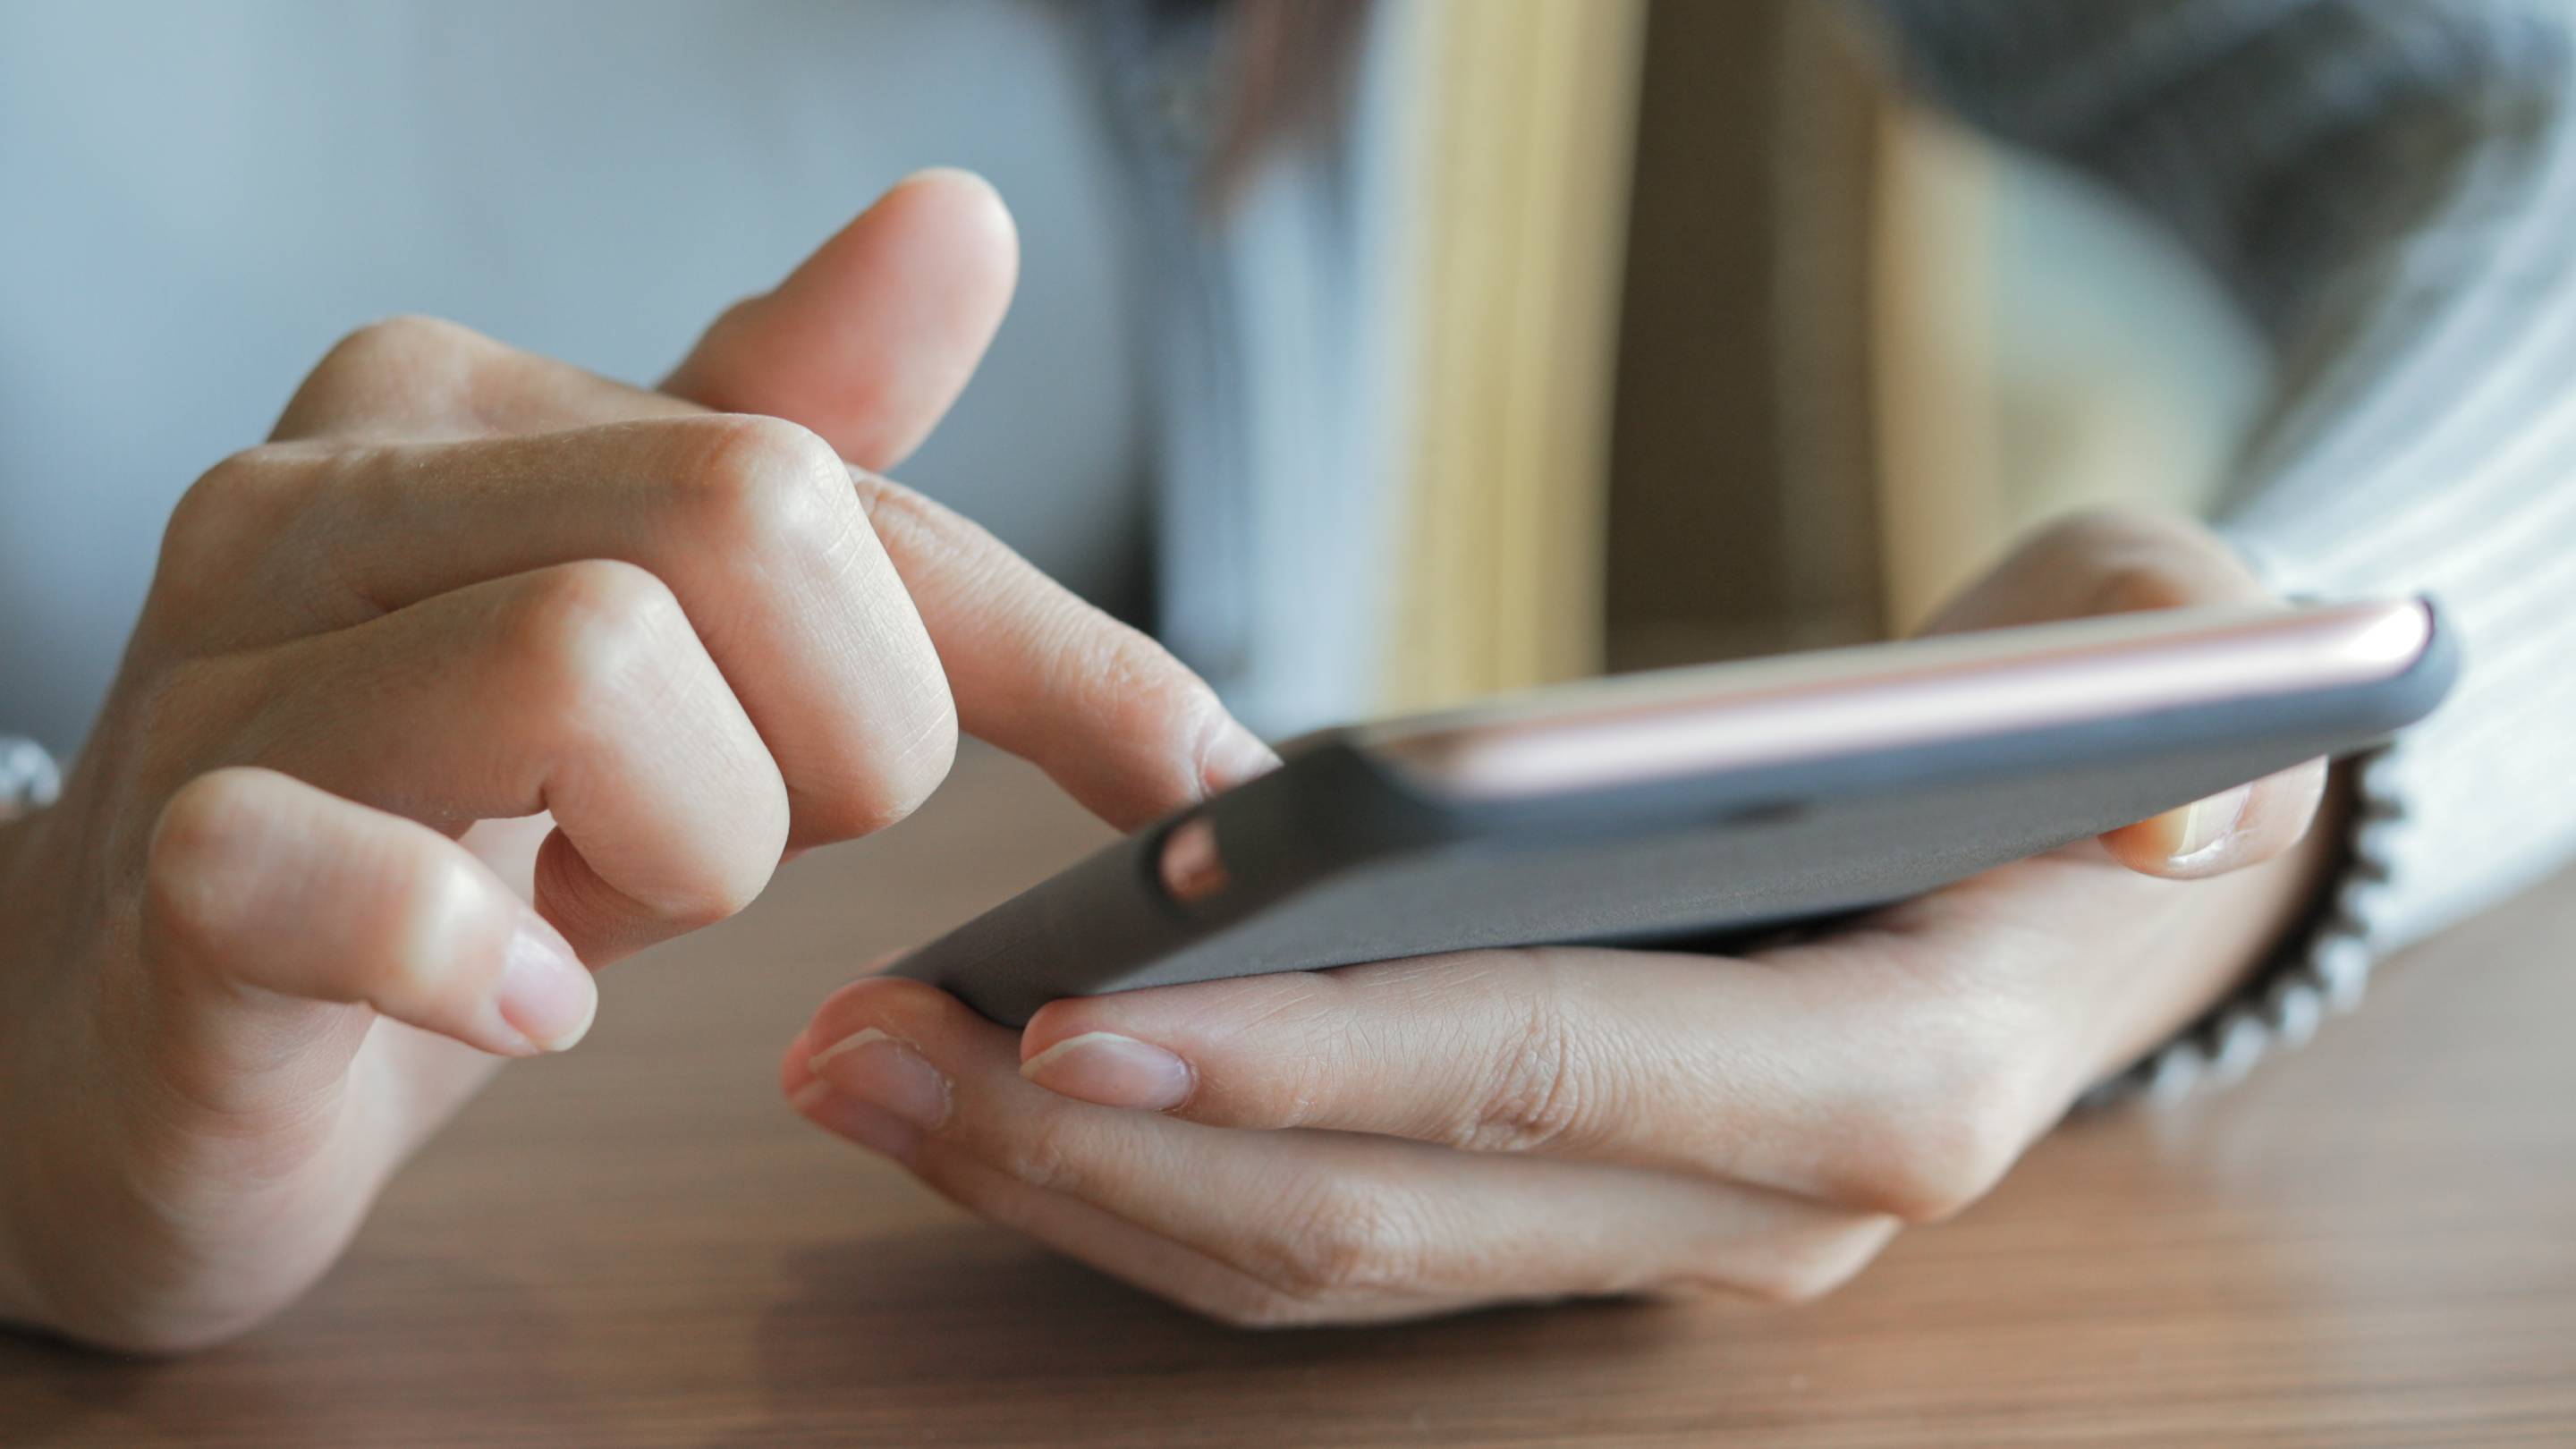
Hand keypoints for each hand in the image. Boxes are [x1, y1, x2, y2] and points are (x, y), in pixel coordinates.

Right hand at [0, 172, 1267, 1351]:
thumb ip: (796, 440)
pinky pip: (352, 873)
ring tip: (610, 917)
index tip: (1197, 777)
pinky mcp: (169, 881)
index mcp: (469, 408)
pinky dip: (484, 957)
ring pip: (589, 657)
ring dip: (693, 845)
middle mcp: (329, 492)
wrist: (118, 1041)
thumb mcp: (650, 631)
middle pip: (750, 514)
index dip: (1054, 650)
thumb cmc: (422, 827)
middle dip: (849, 736)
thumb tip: (960, 220)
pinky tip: (522, 1006)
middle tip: (759, 843)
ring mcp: (225, 677)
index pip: (838, 475)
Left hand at [783, 509, 2337, 1325]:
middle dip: (1106, 1143)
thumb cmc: (2107, 731)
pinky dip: (1151, 1166)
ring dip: (1075, 1176)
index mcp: (1886, 1073)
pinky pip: (1325, 1226)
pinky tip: (997, 1076)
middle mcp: (1756, 1205)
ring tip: (868, 1070)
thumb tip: (2182, 780)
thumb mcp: (2180, 665)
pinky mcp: (1565, 1215)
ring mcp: (1648, 1234)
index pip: (1552, 1070)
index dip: (1319, 1051)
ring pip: (1318, 1258)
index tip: (1083, 1000)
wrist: (2093, 857)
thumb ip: (2182, 692)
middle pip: (1382, 1212)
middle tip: (861, 1054)